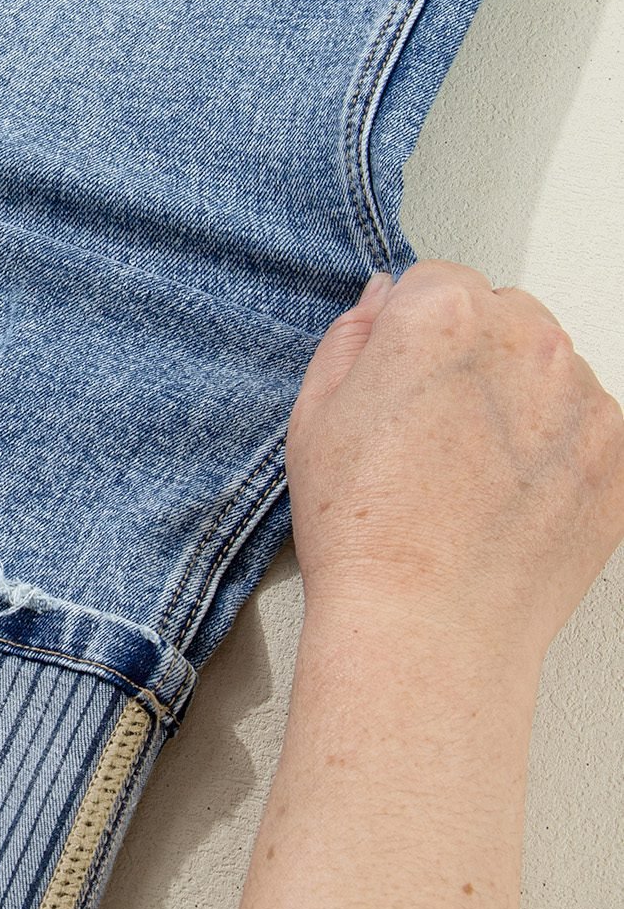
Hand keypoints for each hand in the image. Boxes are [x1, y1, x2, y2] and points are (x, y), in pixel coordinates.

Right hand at [286, 259, 623, 669]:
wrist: (428, 628)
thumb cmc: (365, 530)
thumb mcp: (315, 413)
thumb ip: (354, 334)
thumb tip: (387, 302)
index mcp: (444, 314)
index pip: (440, 280)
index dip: (413, 333)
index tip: (404, 381)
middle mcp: (527, 340)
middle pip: (505, 316)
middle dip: (476, 356)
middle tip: (437, 432)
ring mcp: (584, 399)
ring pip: (552, 371)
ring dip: (523, 401)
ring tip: (474, 474)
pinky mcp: (620, 456)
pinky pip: (589, 426)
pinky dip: (560, 451)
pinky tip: (512, 497)